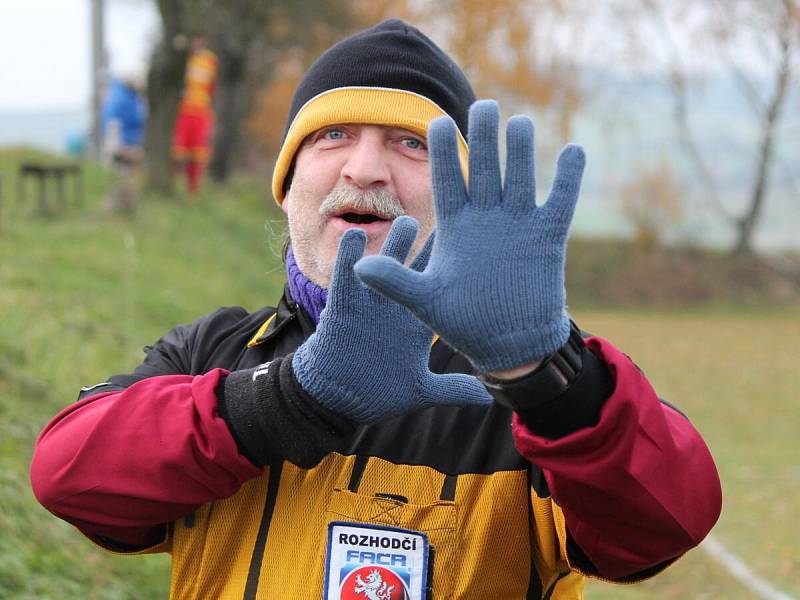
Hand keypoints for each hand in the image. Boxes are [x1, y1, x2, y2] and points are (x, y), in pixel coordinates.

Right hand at [291, 217, 490, 422]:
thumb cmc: (377, 392)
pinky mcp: (343, 308)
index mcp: (416, 322)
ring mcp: (369, 305)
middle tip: (454, 223)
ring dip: (394, 245)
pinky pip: (345, 278)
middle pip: (415, 270)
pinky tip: (354, 236)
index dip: (456, 269)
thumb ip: (453, 389)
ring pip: (384, 267)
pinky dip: (348, 258)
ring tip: (407, 222)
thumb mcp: (422, 390)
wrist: (337, 399)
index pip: (441, 291)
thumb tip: (490, 399)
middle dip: (428, 248)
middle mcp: (395, 307)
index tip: (478, 247)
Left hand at [354, 100, 584, 371]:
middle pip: (484, 170)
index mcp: (456, 227)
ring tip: (518, 123)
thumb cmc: (463, 322)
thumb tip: (358, 269)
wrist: (506, 343)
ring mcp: (518, 225)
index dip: (443, 153)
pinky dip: (569, 179)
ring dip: (520, 152)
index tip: (434, 122)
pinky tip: (574, 151)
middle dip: (483, 139)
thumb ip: (395, 282)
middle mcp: (486, 219)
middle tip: (483, 105)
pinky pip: (560, 202)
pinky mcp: (547, 238)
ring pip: (520, 178)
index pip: (448, 182)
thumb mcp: (425, 301)